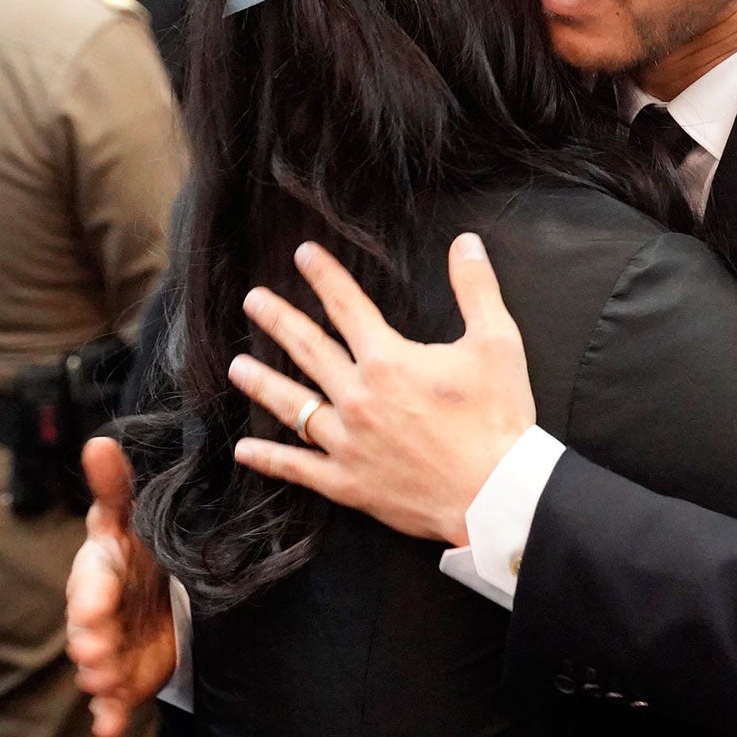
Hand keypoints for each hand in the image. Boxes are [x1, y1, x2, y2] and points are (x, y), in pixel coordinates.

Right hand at [65, 437, 174, 736]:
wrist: (162, 589)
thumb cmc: (144, 547)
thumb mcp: (134, 515)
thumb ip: (116, 485)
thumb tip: (99, 442)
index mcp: (102, 570)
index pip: (91, 581)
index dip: (92, 597)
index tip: (96, 608)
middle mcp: (100, 611)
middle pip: (89, 629)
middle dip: (92, 641)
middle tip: (98, 653)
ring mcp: (111, 646)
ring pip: (98, 666)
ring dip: (101, 678)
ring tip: (107, 684)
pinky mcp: (126, 676)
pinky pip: (113, 701)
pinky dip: (110, 715)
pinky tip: (109, 727)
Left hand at [226, 234, 533, 546]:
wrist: (495, 493)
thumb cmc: (498, 417)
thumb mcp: (498, 343)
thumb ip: (477, 288)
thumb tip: (466, 243)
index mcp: (388, 360)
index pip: (347, 306)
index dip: (324, 276)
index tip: (302, 255)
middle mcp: (357, 397)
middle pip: (308, 349)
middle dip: (278, 320)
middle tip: (253, 301)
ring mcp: (347, 442)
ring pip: (292, 406)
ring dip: (262, 382)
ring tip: (237, 367)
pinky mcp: (348, 482)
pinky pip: (298, 468)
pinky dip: (269, 458)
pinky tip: (245, 449)